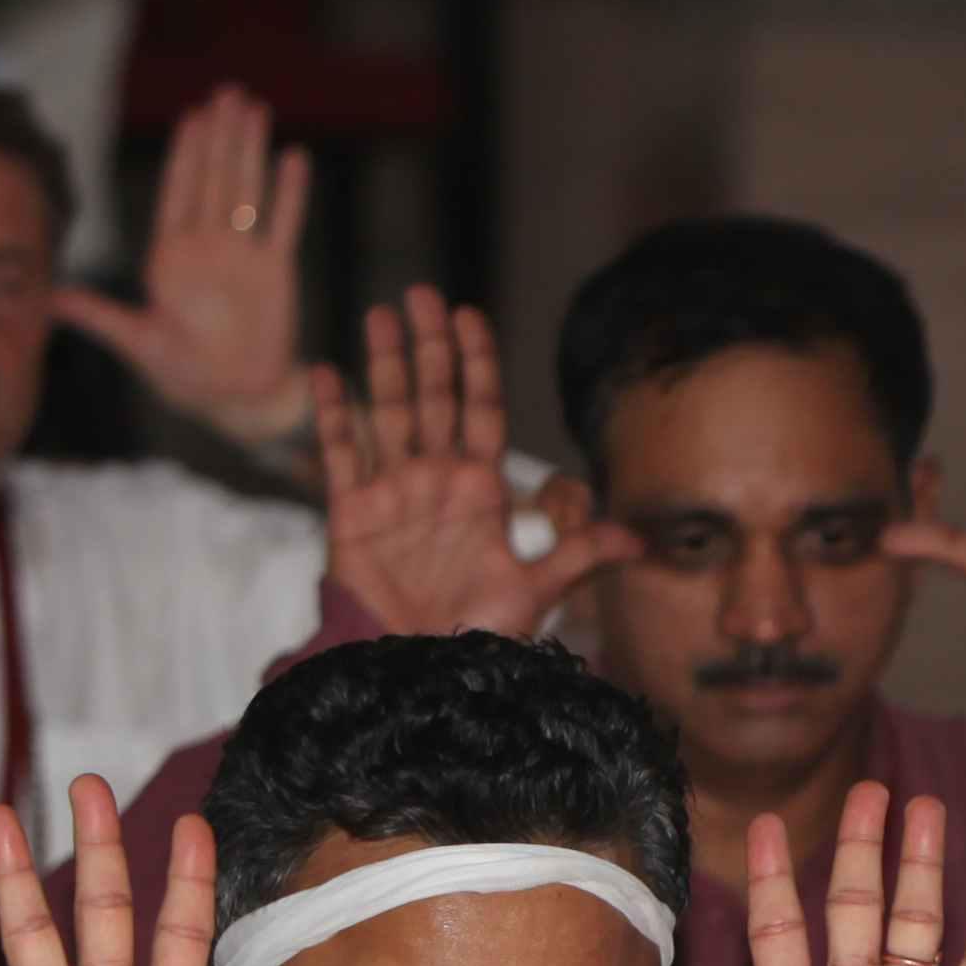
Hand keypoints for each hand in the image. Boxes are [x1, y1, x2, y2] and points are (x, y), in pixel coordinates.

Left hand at [57, 87, 314, 442]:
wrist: (235, 398)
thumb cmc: (183, 375)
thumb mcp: (137, 343)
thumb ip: (100, 317)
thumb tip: (50, 299)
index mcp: (171, 256)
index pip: (178, 193)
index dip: (186, 154)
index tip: (193, 117)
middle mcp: (207, 247)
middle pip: (215, 180)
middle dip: (221, 137)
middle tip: (228, 93)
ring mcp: (242, 256)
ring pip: (248, 192)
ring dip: (252, 151)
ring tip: (257, 109)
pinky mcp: (275, 272)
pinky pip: (284, 225)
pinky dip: (290, 193)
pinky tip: (294, 158)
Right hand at [311, 283, 633, 640]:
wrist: (417, 672)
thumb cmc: (476, 638)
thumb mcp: (534, 594)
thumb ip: (577, 557)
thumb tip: (639, 542)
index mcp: (482, 490)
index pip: (482, 409)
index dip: (477, 362)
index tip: (471, 315)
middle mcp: (437, 479)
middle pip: (433, 397)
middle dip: (429, 346)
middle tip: (422, 294)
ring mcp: (393, 491)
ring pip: (388, 412)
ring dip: (384, 364)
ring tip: (380, 313)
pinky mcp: (351, 512)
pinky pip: (340, 453)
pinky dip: (332, 414)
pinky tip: (326, 372)